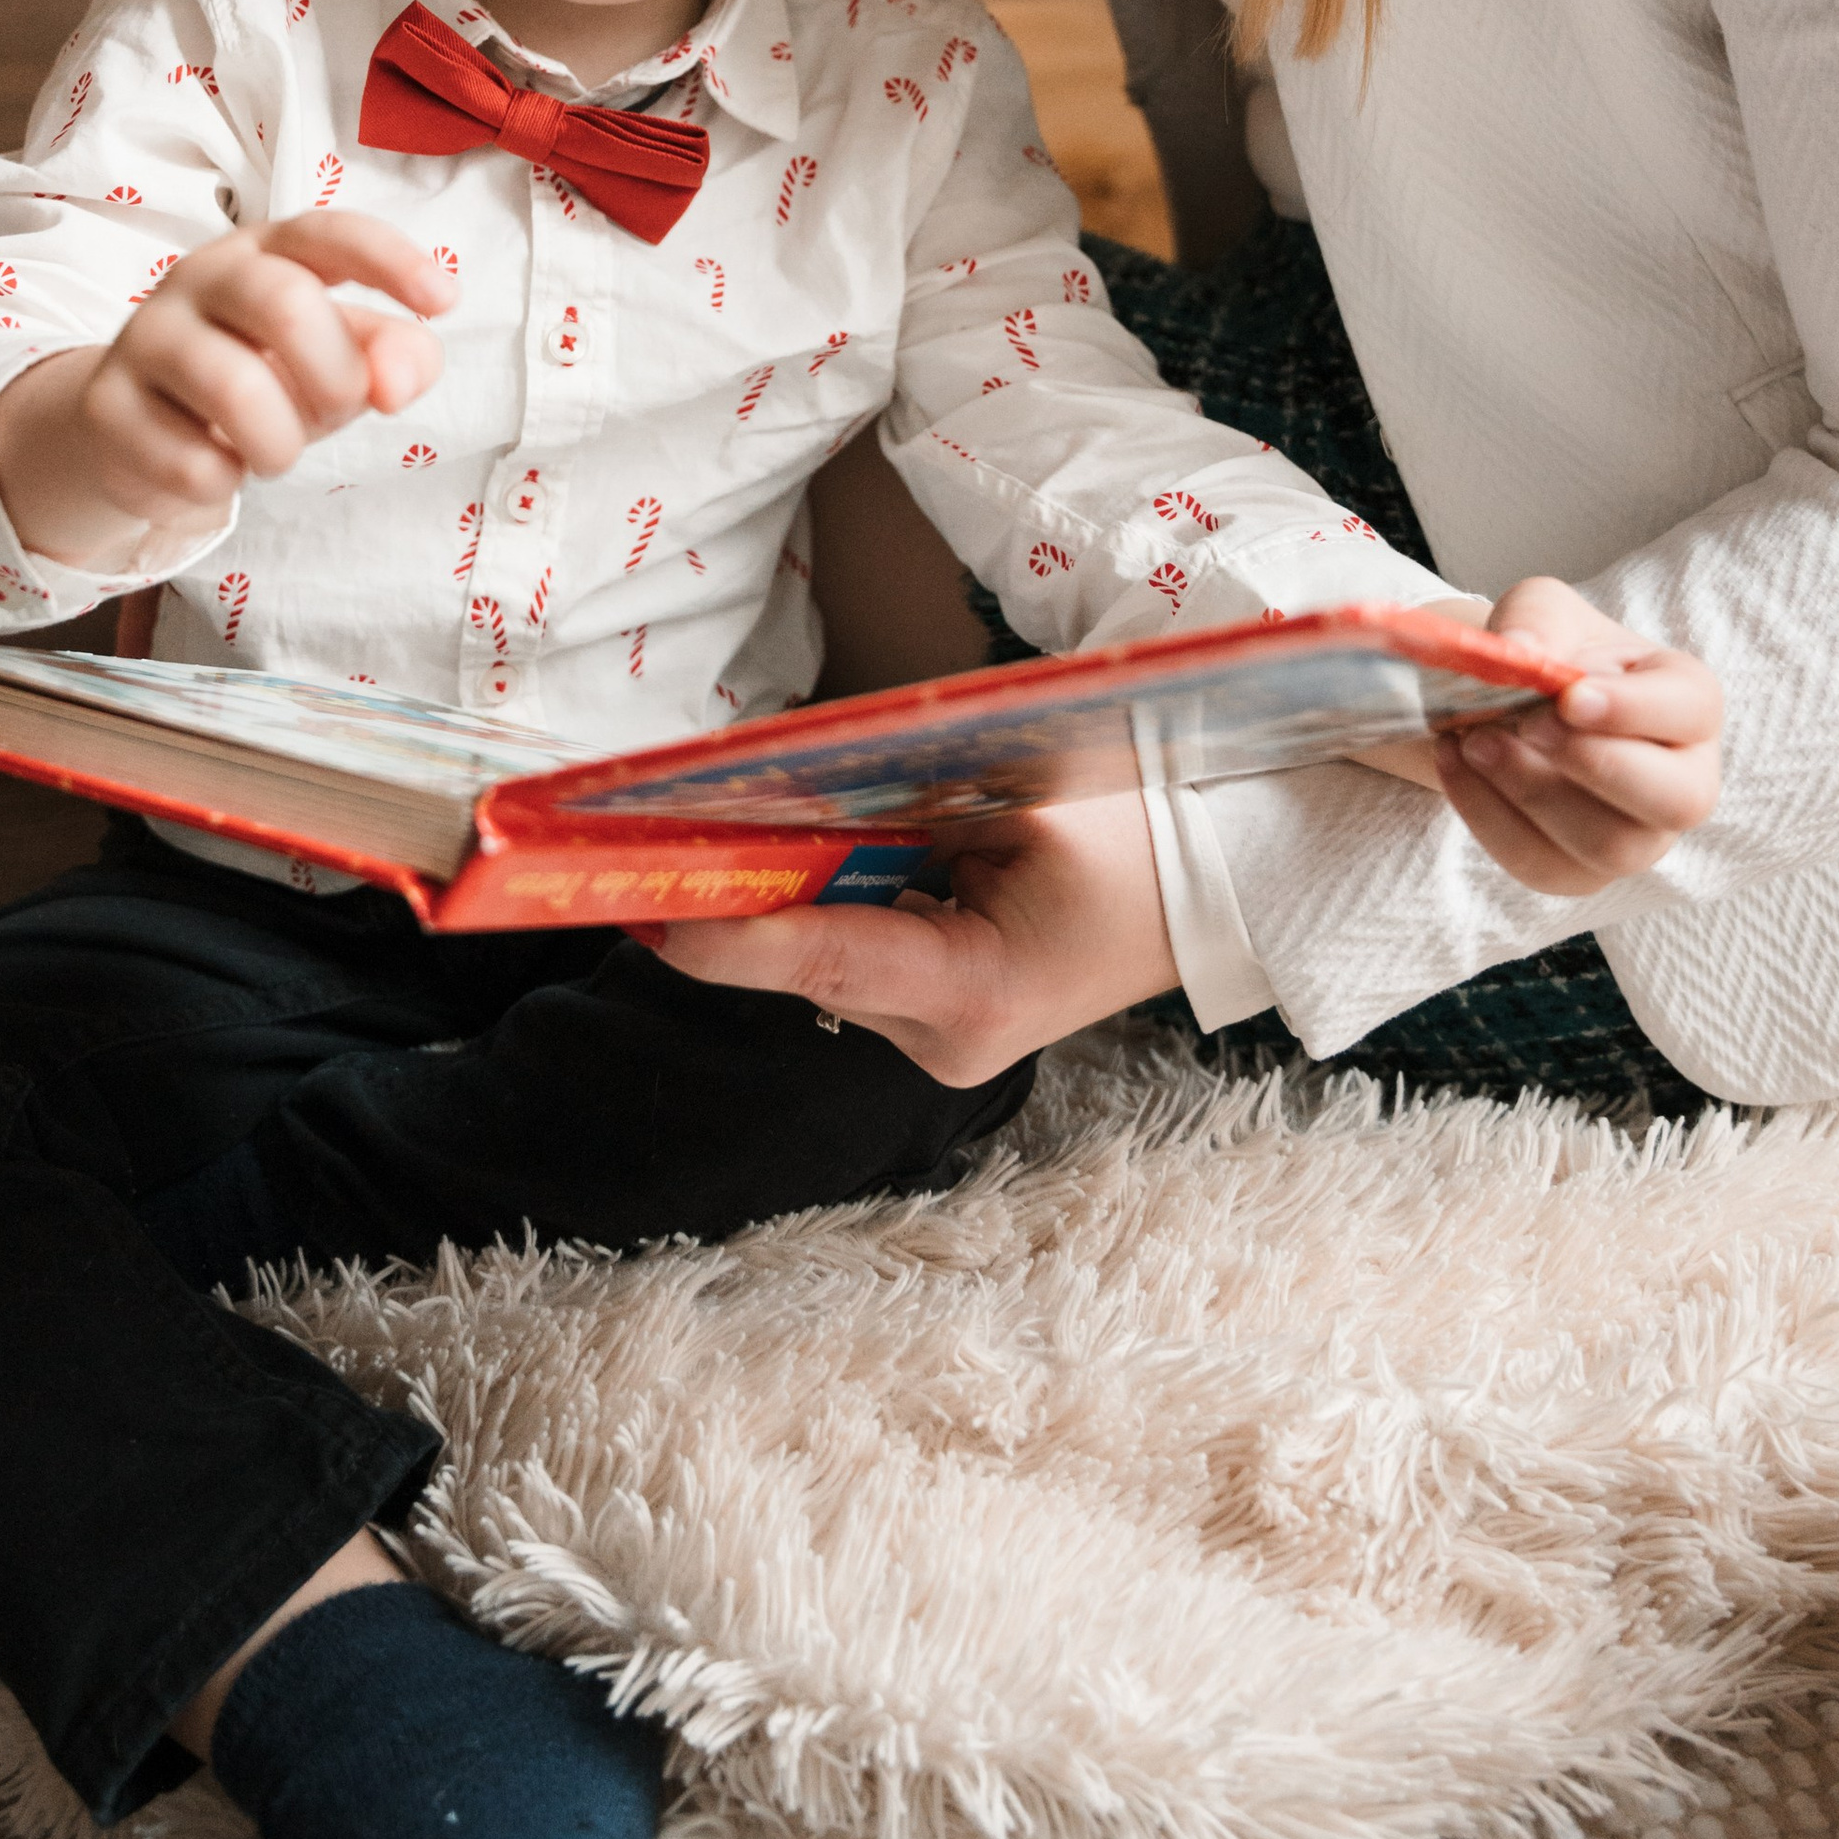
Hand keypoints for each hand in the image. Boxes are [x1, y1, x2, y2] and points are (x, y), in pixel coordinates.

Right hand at [0, 211, 449, 567]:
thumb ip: (391, 357)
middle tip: (338, 410)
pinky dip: (223, 483)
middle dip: (335, 375)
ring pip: (234, 388)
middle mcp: (199, 276)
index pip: (327, 232)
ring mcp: (145, 335)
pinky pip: (190, 461)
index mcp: (265, 250)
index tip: (445, 301)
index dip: (389, 260)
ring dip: (279, 442)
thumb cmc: (263, 379)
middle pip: (286, 304)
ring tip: (275, 450)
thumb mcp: (339, 362)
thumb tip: (400, 380)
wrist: (141, 432)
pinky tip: (214, 467)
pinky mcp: (106, 403)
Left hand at [655, 786, 1176, 1087]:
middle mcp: (947, 1040)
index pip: (837, 959)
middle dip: (734, 906)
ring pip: (822, 967)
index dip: (739, 936)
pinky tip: (771, 866)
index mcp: (980, 989)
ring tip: (689, 846)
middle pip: (811, 965)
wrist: (1206, 901)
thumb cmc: (1130, 841)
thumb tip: (789, 791)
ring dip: (773, 907)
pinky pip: (851, 965)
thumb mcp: (1018, 807)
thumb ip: (903, 809)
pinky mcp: (933, 1031)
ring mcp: (938, 1047)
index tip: (659, 911)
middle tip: (631, 853)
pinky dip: (819, 914)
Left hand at [1430, 574, 1721, 895]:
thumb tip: (1519, 648)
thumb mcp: (1545, 611)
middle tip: (1523, 723)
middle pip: (1676, 799)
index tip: (1568, 695)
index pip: (1690, 710)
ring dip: (1531, 791)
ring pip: (1608, 844)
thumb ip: (1538, 619)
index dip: (1634, 709)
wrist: (1512, 704)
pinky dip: (1488, 816)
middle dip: (1595, 763)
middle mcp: (1682, 780)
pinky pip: (1542, 865)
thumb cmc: (1553, 652)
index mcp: (1688, 703)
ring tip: (1473, 740)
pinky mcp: (1578, 873)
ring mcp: (1638, 839)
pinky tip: (1456, 763)